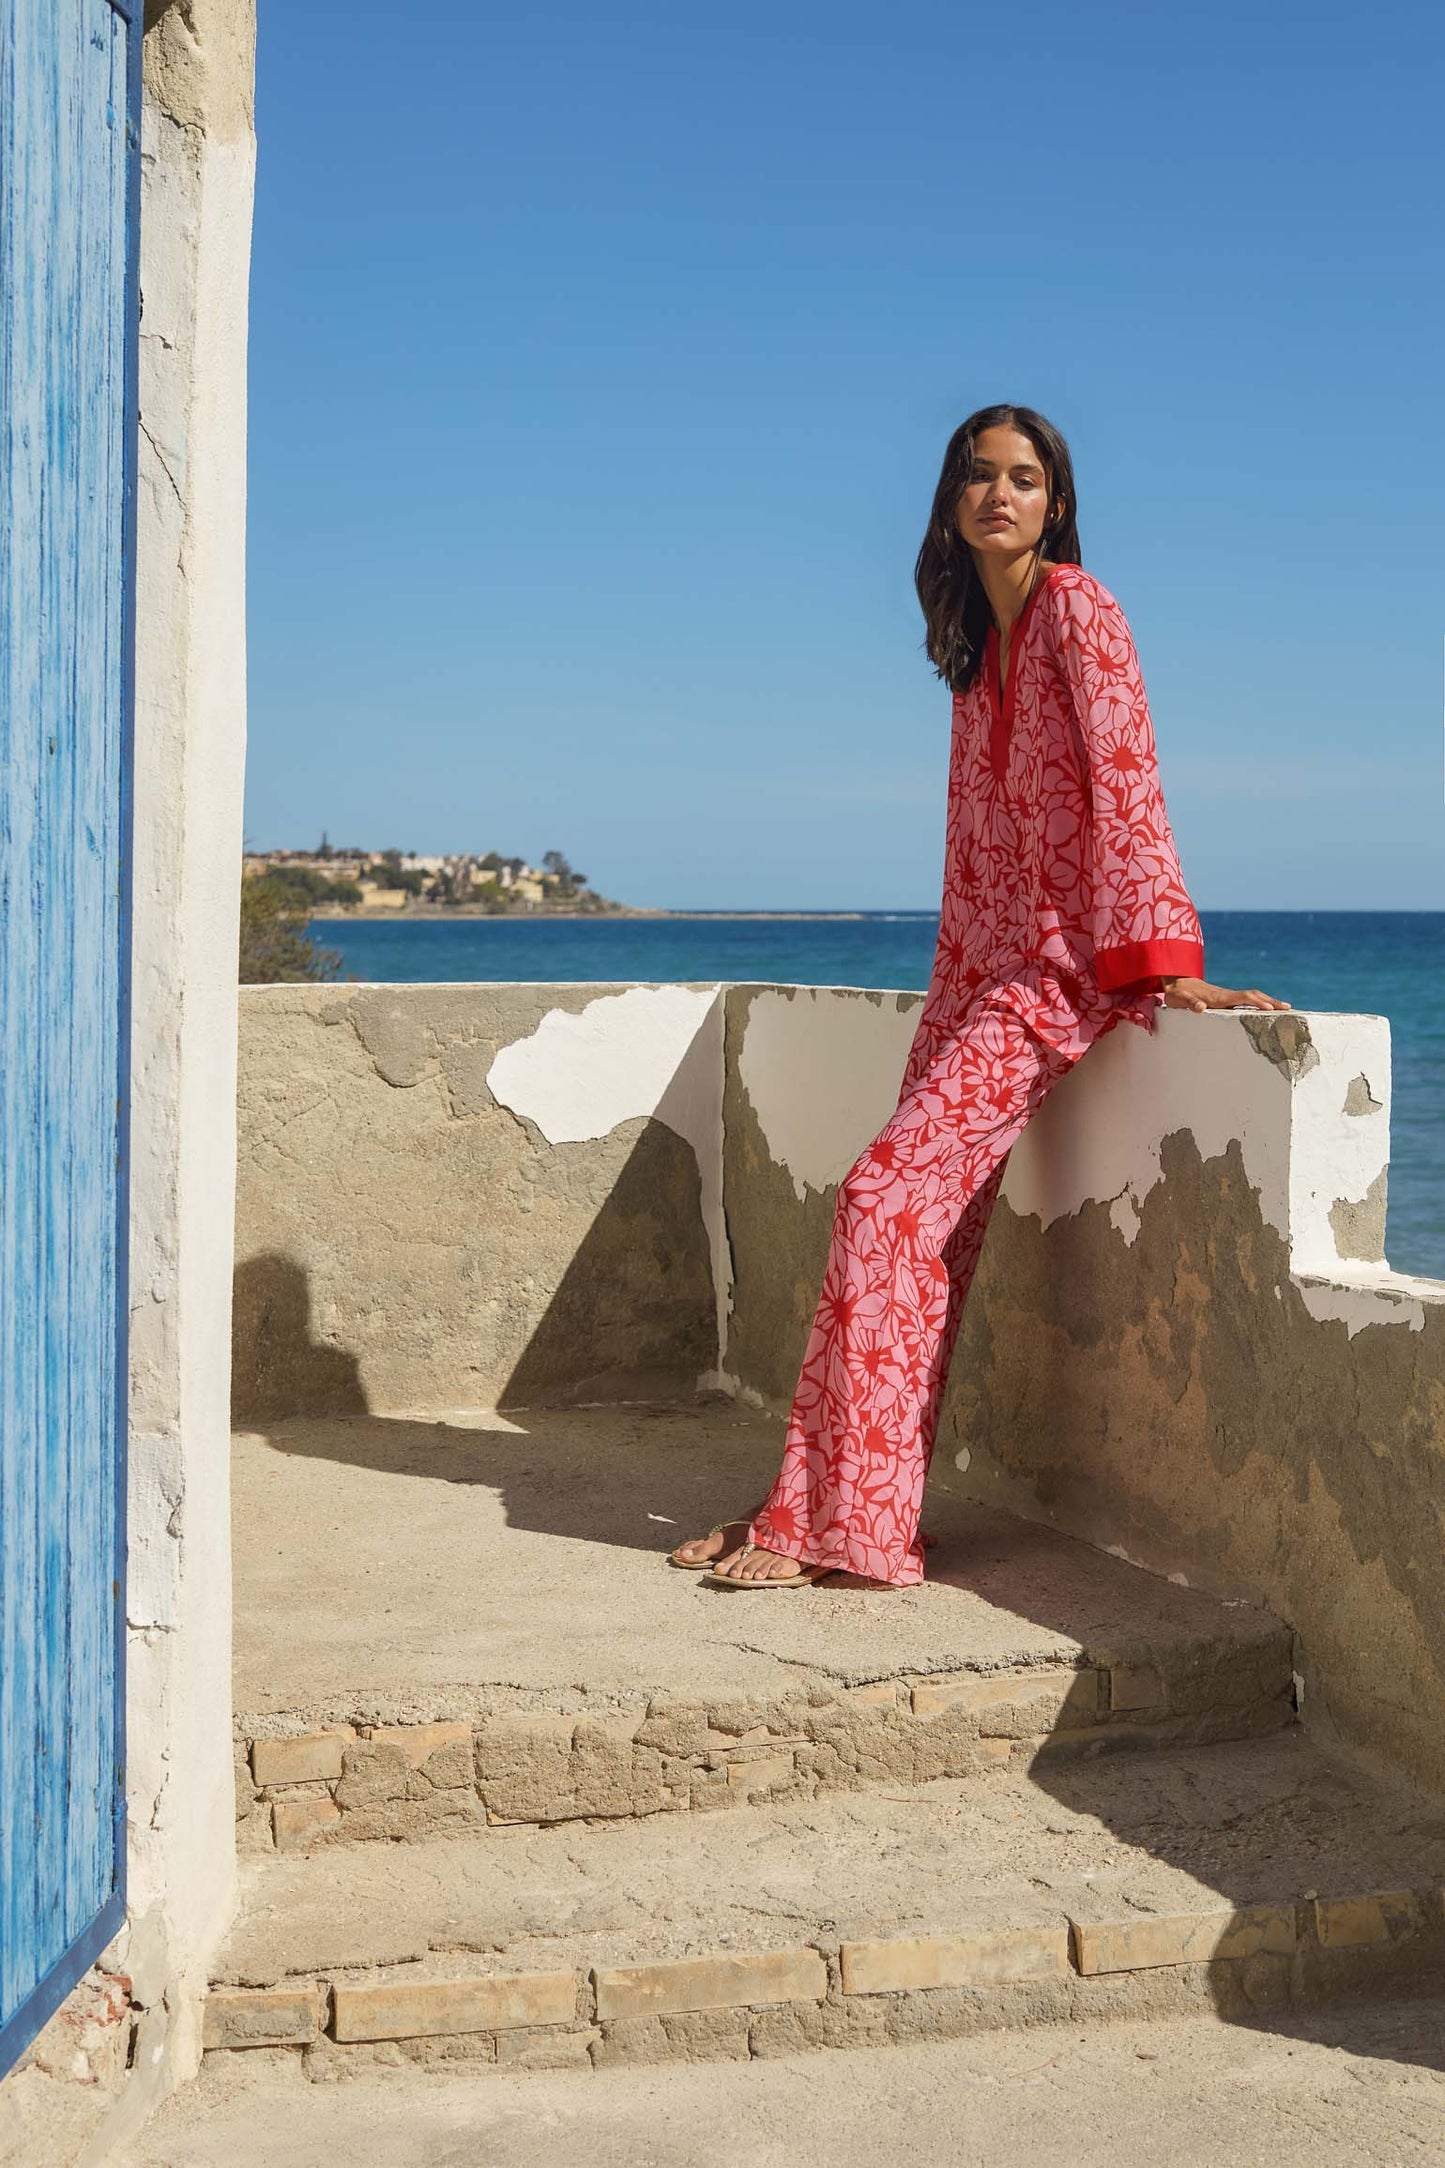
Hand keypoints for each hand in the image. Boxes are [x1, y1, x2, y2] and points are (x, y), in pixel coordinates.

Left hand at [1162, 977, 1289, 1013]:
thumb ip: (1189, 1003)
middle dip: (1270, 1001)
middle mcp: (1226, 995)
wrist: (1176, 982)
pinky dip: (1260, 1003)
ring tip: (1285, 1008)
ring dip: (1268, 1001)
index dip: (1256, 1002)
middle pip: (1253, 995)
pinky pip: (1247, 1000)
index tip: (1269, 1009)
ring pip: (1252, 996)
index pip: (1241, 998)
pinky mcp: (1227, 998)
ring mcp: (1228, 996)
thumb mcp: (1180, 1000)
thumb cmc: (1178, 994)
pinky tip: (1268, 1009)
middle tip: (1288, 1009)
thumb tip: (1199, 1007)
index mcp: (1218, 997)